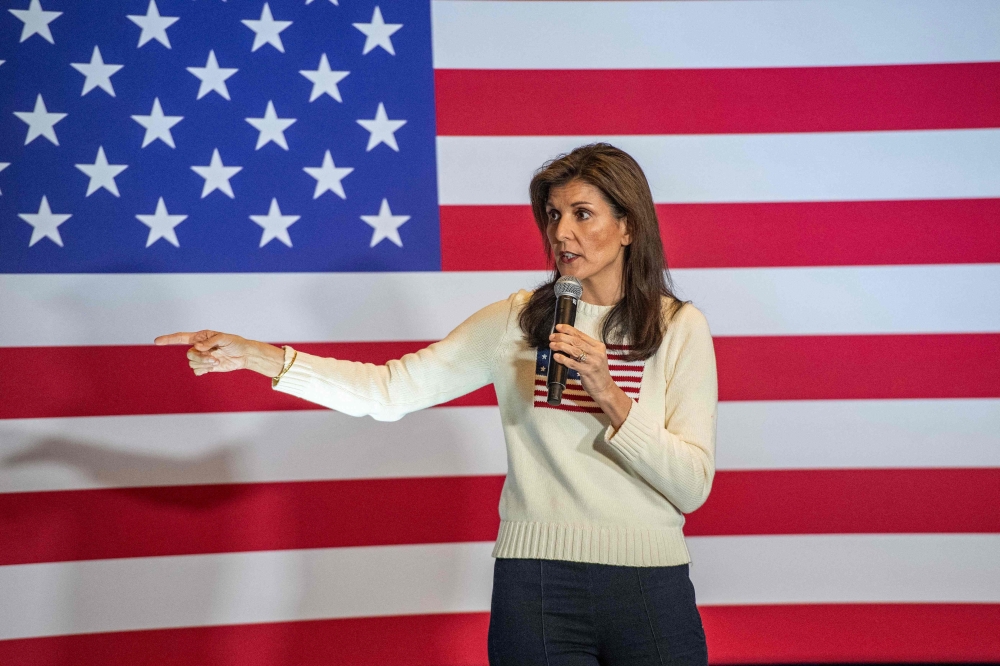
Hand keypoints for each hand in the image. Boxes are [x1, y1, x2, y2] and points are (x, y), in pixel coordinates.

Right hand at [154, 330, 281, 376]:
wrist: (244, 355)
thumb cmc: (235, 343)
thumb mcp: (224, 338)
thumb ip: (210, 341)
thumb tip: (198, 347)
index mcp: (200, 337)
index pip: (181, 338)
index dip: (169, 339)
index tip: (157, 341)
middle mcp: (199, 347)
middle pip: (189, 354)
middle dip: (201, 358)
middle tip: (214, 358)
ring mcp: (202, 357)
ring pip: (192, 363)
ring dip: (204, 364)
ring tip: (217, 361)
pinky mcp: (206, 367)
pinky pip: (197, 371)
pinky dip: (204, 370)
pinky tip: (213, 367)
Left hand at [548, 324, 614, 396]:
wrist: (605, 388)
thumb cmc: (597, 372)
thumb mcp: (593, 357)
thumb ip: (583, 349)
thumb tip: (565, 341)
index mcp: (598, 346)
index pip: (581, 334)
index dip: (568, 329)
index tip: (558, 327)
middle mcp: (597, 353)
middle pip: (576, 341)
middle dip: (562, 337)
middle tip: (552, 337)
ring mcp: (593, 362)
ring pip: (574, 350)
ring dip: (561, 346)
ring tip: (552, 345)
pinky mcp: (588, 371)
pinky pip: (573, 363)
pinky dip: (563, 359)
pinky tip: (556, 356)